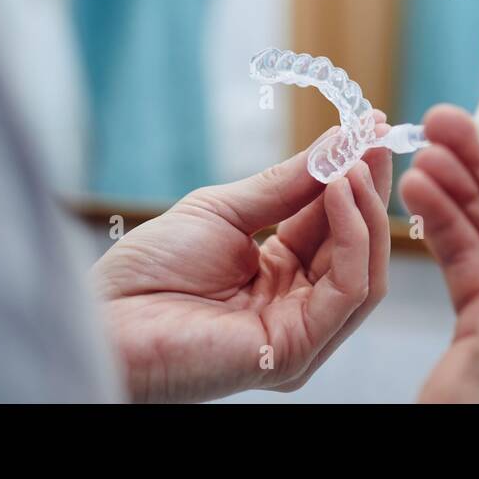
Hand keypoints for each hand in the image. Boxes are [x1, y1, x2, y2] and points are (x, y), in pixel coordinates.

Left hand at [91, 113, 390, 402]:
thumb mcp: (226, 210)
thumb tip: (342, 143)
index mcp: (281, 277)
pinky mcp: (297, 350)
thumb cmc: (148, 271)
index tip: (370, 127)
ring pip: (367, 270)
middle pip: (361, 247)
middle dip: (369, 187)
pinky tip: (338, 189)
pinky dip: (354, 237)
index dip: (354, 177)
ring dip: (366, 208)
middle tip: (375, 135)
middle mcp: (299, 309)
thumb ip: (288, 185)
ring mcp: (302, 334)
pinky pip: (349, 290)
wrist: (104, 319)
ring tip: (354, 159)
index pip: (336, 226)